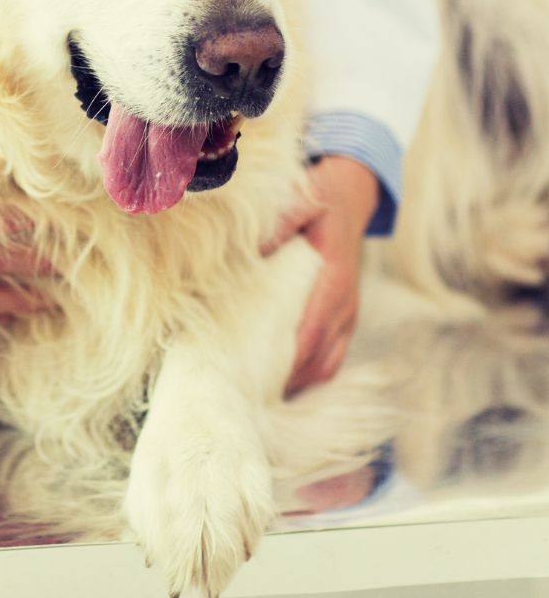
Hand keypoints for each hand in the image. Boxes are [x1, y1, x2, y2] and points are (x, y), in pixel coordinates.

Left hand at [261, 156, 378, 395]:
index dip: (284, 363)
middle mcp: (344, 305)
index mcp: (332, 280)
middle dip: (284, 384)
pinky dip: (308, 375)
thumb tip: (252, 250)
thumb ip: (280, 222)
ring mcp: (348, 314)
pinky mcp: (345, 317)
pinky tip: (280, 385)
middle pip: (317, 360)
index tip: (253, 384)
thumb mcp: (302, 199)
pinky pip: (331, 357)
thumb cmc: (321, 197)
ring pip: (326, 365)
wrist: (352, 194)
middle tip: (244, 403)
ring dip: (296, 385)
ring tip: (258, 402)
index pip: (308, 334)